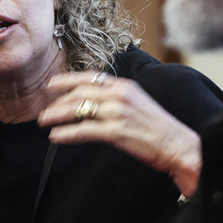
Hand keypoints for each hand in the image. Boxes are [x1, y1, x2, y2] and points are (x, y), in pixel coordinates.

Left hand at [39, 71, 202, 195]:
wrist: (177, 145)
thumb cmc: (159, 128)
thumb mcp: (138, 103)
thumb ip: (117, 99)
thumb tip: (94, 102)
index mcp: (124, 86)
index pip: (90, 78)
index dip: (68, 80)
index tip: (52, 85)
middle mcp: (119, 95)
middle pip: (80, 92)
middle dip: (58, 101)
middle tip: (45, 110)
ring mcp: (117, 113)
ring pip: (78, 109)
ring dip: (57, 115)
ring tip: (45, 122)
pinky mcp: (116, 132)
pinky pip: (84, 130)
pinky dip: (67, 133)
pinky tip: (56, 136)